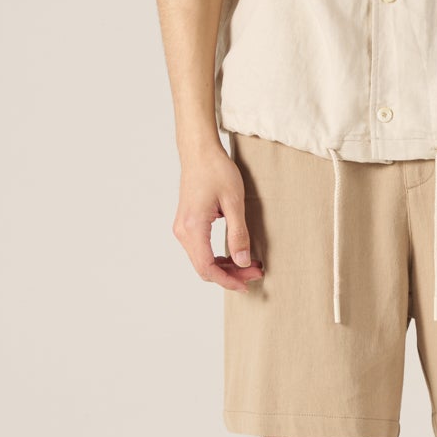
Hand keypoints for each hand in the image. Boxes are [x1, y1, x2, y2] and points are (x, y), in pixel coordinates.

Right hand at [174, 141, 264, 290]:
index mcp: (193, 227)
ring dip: (224, 267)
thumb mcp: (234, 202)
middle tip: (254, 272)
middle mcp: (183, 231)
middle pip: (204, 268)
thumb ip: (238, 233)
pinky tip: (234, 254)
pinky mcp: (186, 224)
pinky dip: (216, 257)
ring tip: (248, 265)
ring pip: (201, 260)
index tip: (246, 284)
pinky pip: (199, 250)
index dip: (228, 280)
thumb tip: (242, 261)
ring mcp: (182, 228)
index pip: (208, 267)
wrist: (199, 151)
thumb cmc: (216, 170)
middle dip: (229, 275)